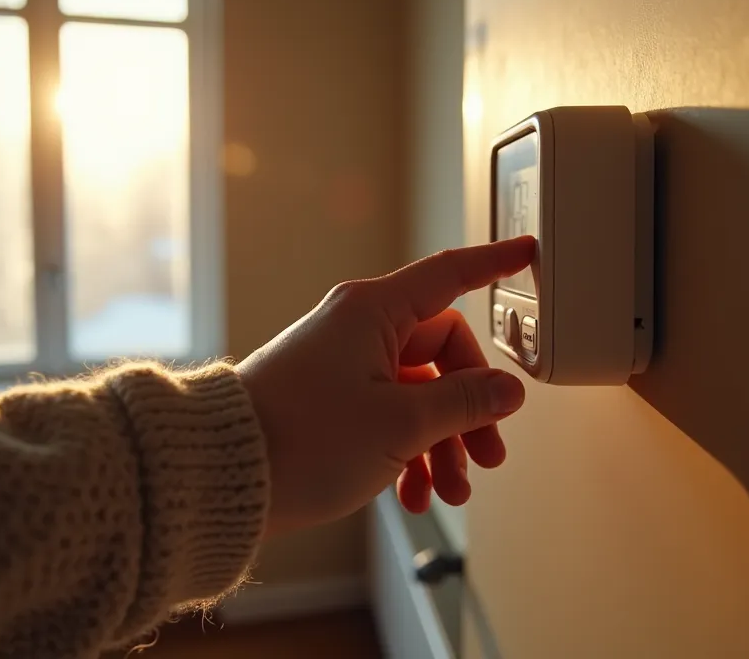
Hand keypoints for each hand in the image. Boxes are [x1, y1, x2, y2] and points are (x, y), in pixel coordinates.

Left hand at [237, 236, 535, 536]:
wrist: (222, 476)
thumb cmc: (299, 439)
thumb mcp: (402, 424)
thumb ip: (463, 404)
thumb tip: (504, 391)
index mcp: (373, 312)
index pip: (449, 275)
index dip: (492, 264)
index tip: (526, 253)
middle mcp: (356, 330)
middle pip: (441, 353)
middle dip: (470, 408)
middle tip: (487, 454)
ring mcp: (339, 366)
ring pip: (416, 394)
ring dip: (442, 443)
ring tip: (450, 489)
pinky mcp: (326, 402)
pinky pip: (385, 417)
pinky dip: (406, 453)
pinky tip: (412, 494)